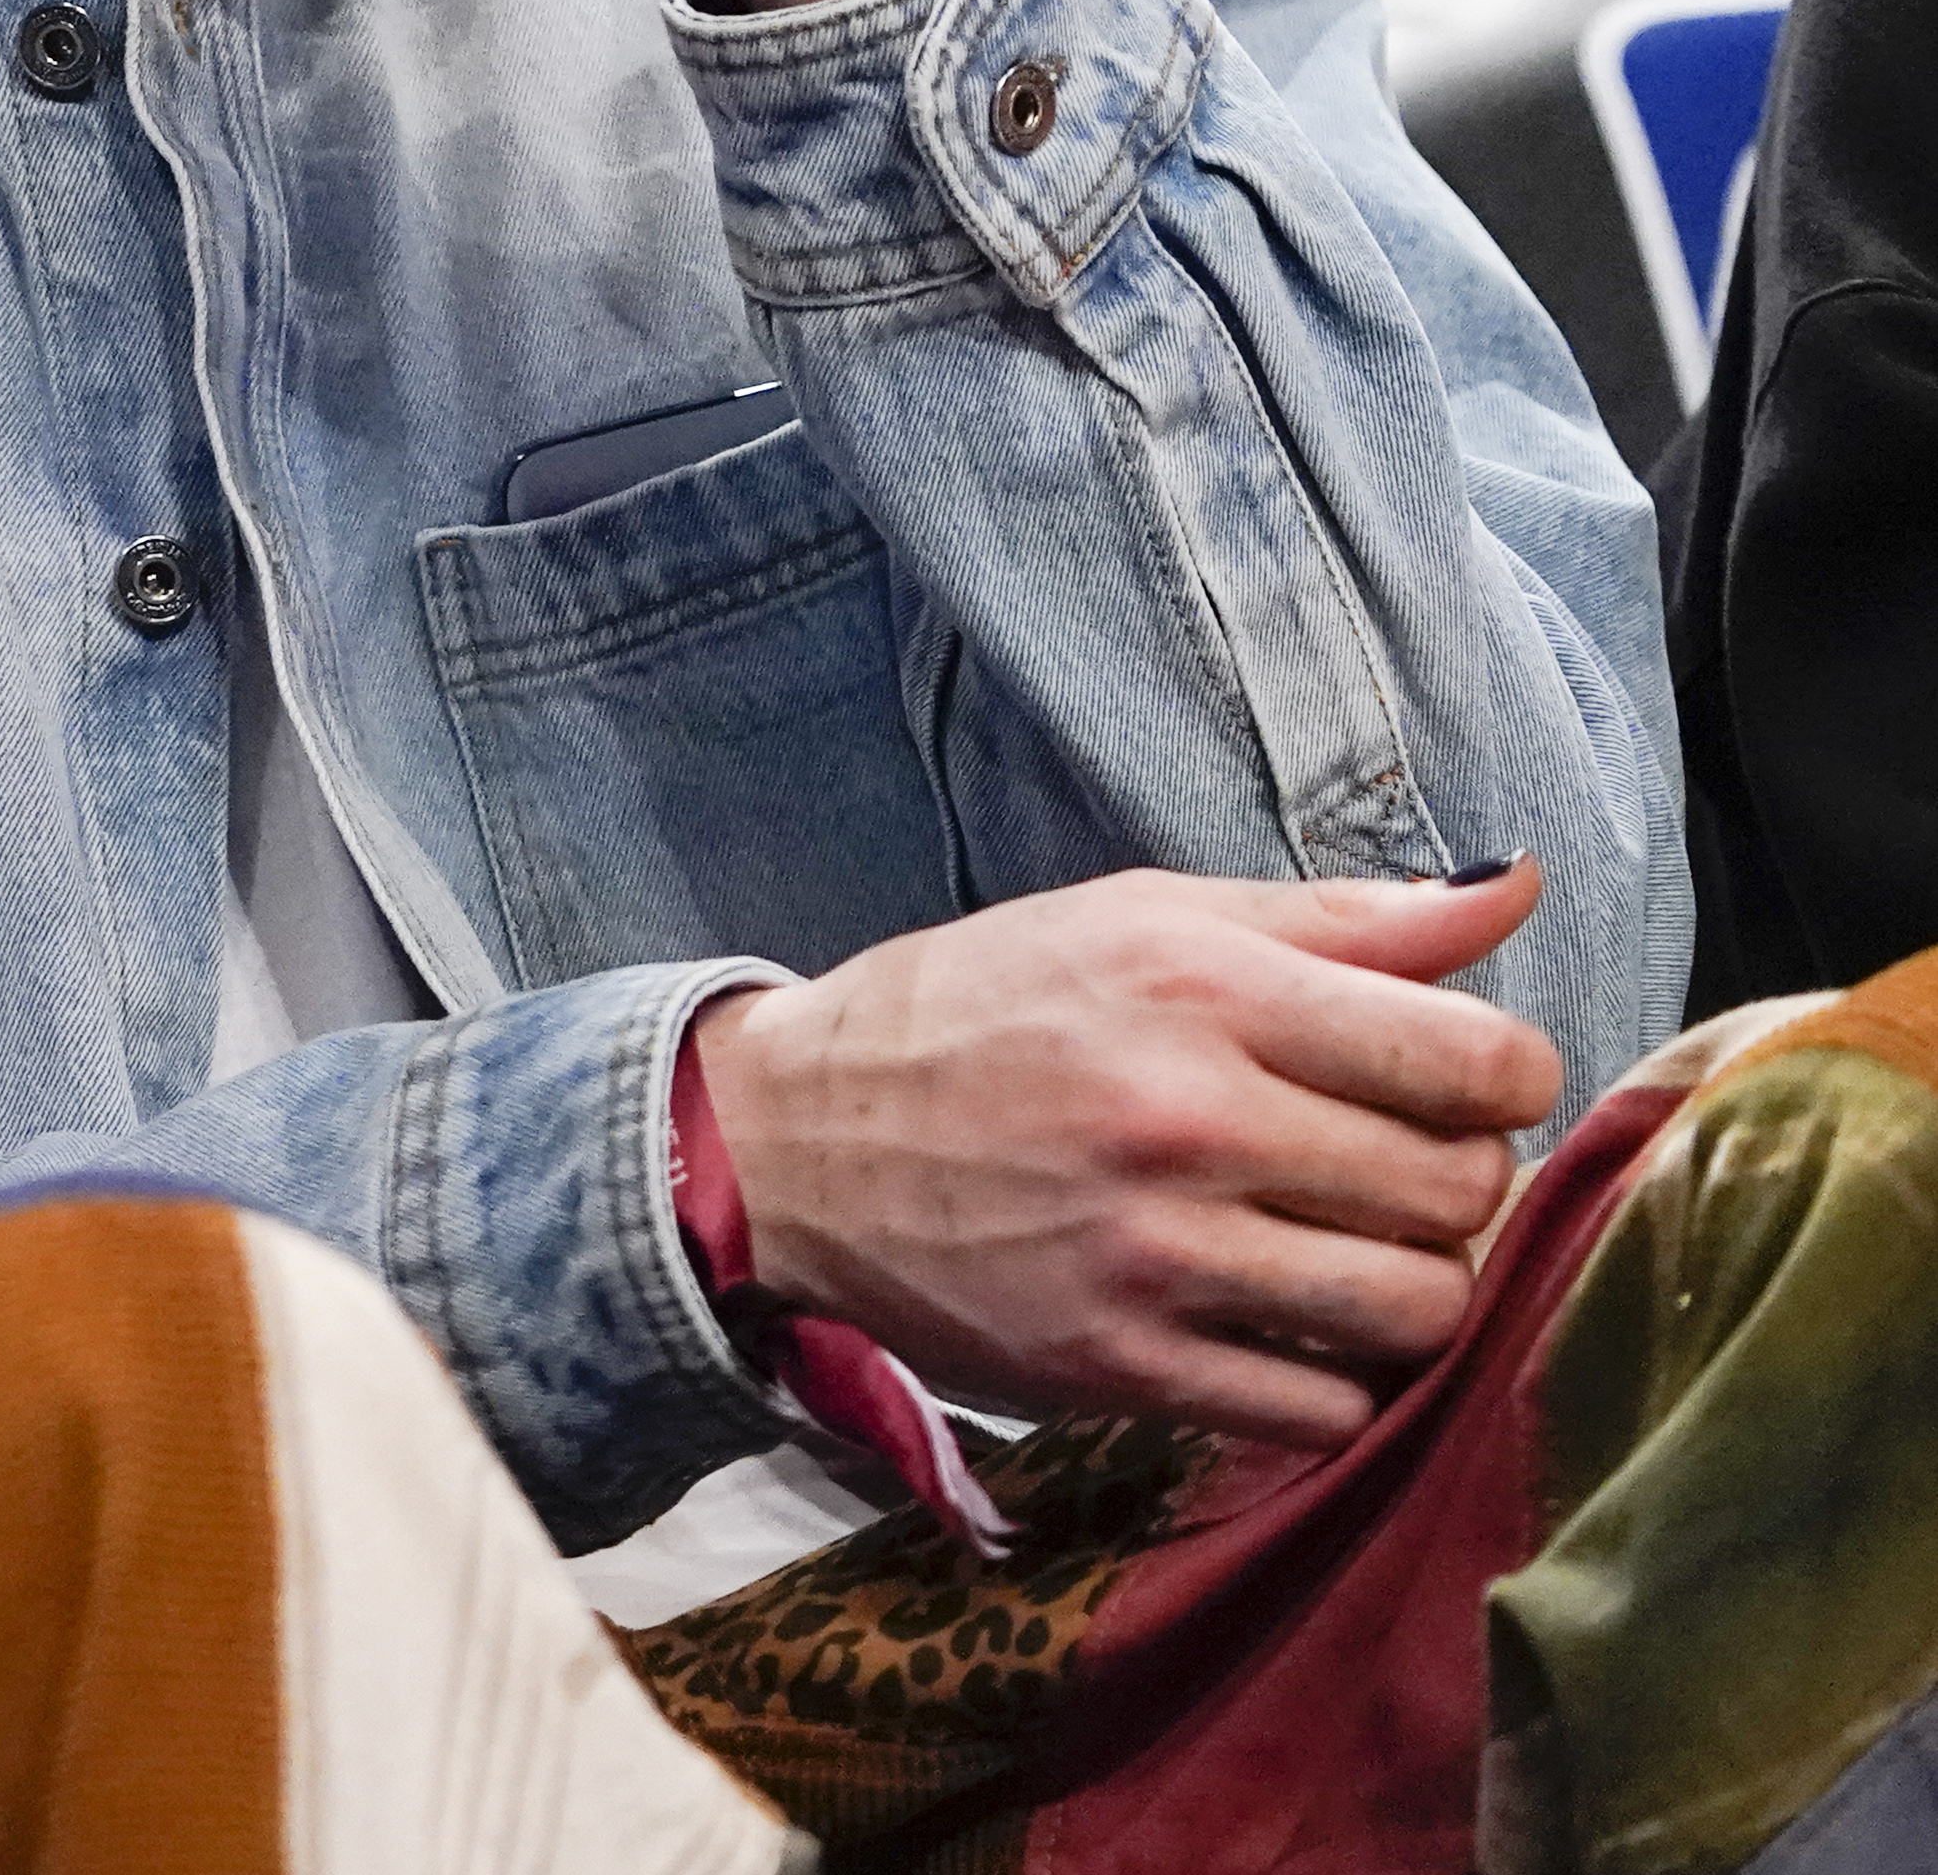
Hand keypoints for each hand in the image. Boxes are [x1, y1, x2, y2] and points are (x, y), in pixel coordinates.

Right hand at [691, 859, 1565, 1446]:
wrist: (792, 1141)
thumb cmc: (979, 1011)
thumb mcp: (1142, 918)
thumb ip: (1337, 918)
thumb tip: (1510, 890)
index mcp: (1202, 987)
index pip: (1479, 1061)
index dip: (1505, 1078)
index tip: (1458, 1084)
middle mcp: (1183, 1118)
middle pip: (1462, 1190)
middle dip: (1454, 1179)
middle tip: (1386, 1166)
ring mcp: (1151, 1254)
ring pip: (1414, 1311)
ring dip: (1409, 1289)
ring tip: (1347, 1252)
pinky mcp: (1117, 1366)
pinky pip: (1323, 1412)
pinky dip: (1329, 1380)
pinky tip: (1279, 1325)